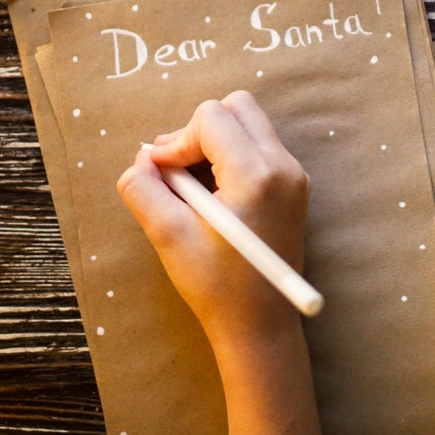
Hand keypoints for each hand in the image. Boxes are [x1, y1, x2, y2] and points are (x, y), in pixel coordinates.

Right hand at [117, 91, 310, 354]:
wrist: (260, 327)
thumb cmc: (215, 286)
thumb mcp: (167, 235)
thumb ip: (144, 189)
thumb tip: (140, 160)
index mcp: (256, 174)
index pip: (212, 117)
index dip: (177, 140)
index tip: (162, 173)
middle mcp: (284, 167)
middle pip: (237, 108)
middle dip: (199, 131)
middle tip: (174, 170)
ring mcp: (294, 178)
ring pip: (249, 126)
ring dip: (214, 144)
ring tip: (190, 187)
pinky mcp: (294, 190)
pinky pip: (259, 149)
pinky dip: (230, 159)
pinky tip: (211, 197)